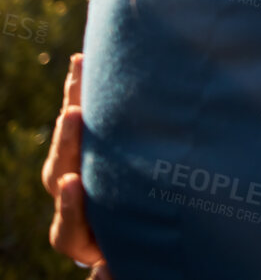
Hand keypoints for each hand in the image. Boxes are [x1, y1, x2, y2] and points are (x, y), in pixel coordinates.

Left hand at [40, 53, 111, 277]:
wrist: (133, 233)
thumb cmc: (140, 247)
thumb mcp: (130, 260)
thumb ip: (120, 269)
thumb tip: (109, 275)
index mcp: (82, 237)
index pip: (66, 226)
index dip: (69, 206)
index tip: (73, 185)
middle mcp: (74, 203)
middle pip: (60, 175)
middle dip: (67, 144)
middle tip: (72, 116)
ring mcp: (79, 171)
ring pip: (67, 143)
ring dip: (72, 106)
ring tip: (79, 72)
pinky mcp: (87, 148)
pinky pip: (78, 120)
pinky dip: (80, 93)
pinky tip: (84, 61)